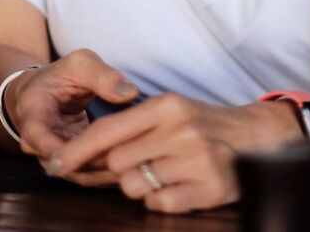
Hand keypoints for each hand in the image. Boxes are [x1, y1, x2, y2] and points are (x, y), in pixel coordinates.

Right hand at [7, 48, 139, 186]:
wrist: (46, 90)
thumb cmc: (62, 75)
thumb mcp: (79, 64)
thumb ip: (102, 75)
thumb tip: (129, 93)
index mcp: (32, 115)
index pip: (39, 139)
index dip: (65, 148)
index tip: (97, 146)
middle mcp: (37, 144)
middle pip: (65, 163)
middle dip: (96, 162)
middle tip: (130, 155)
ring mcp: (54, 157)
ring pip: (79, 174)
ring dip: (106, 171)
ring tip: (137, 161)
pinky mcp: (71, 164)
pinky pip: (89, 174)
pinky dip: (109, 172)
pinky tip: (133, 165)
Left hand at [48, 93, 301, 211]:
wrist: (255, 136)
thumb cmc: (202, 124)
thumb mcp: (168, 111)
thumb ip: (132, 126)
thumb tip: (88, 152)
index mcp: (165, 105)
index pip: (109, 130)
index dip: (77, 150)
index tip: (54, 163)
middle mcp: (180, 129)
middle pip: (117, 163)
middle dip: (117, 170)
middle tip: (136, 164)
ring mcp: (197, 158)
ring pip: (135, 186)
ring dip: (140, 185)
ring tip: (163, 171)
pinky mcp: (211, 187)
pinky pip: (160, 204)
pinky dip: (162, 199)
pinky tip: (177, 185)